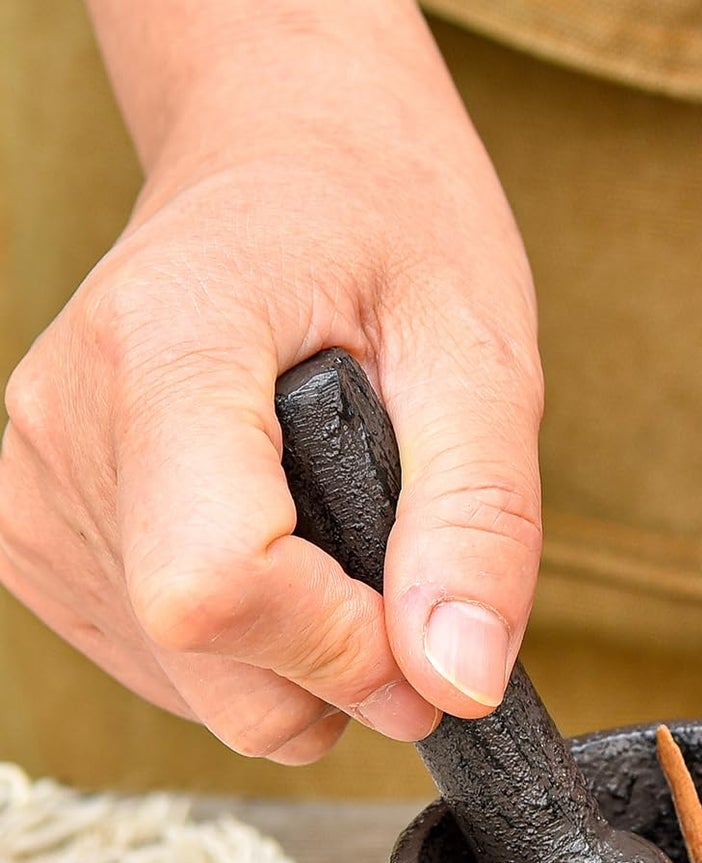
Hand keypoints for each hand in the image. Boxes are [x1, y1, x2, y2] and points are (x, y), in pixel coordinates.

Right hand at [0, 3, 541, 762]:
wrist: (286, 161)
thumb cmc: (387, 229)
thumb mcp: (480, 354)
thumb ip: (480, 521)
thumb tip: (459, 681)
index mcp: (166, 351)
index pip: (214, 588)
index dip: (345, 646)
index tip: (425, 617)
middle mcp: (66, 428)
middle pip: (204, 656)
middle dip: (343, 666)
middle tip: (409, 569)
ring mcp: (36, 488)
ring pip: (196, 686)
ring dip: (307, 657)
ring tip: (343, 528)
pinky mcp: (42, 534)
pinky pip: (171, 669)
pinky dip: (259, 649)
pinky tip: (288, 547)